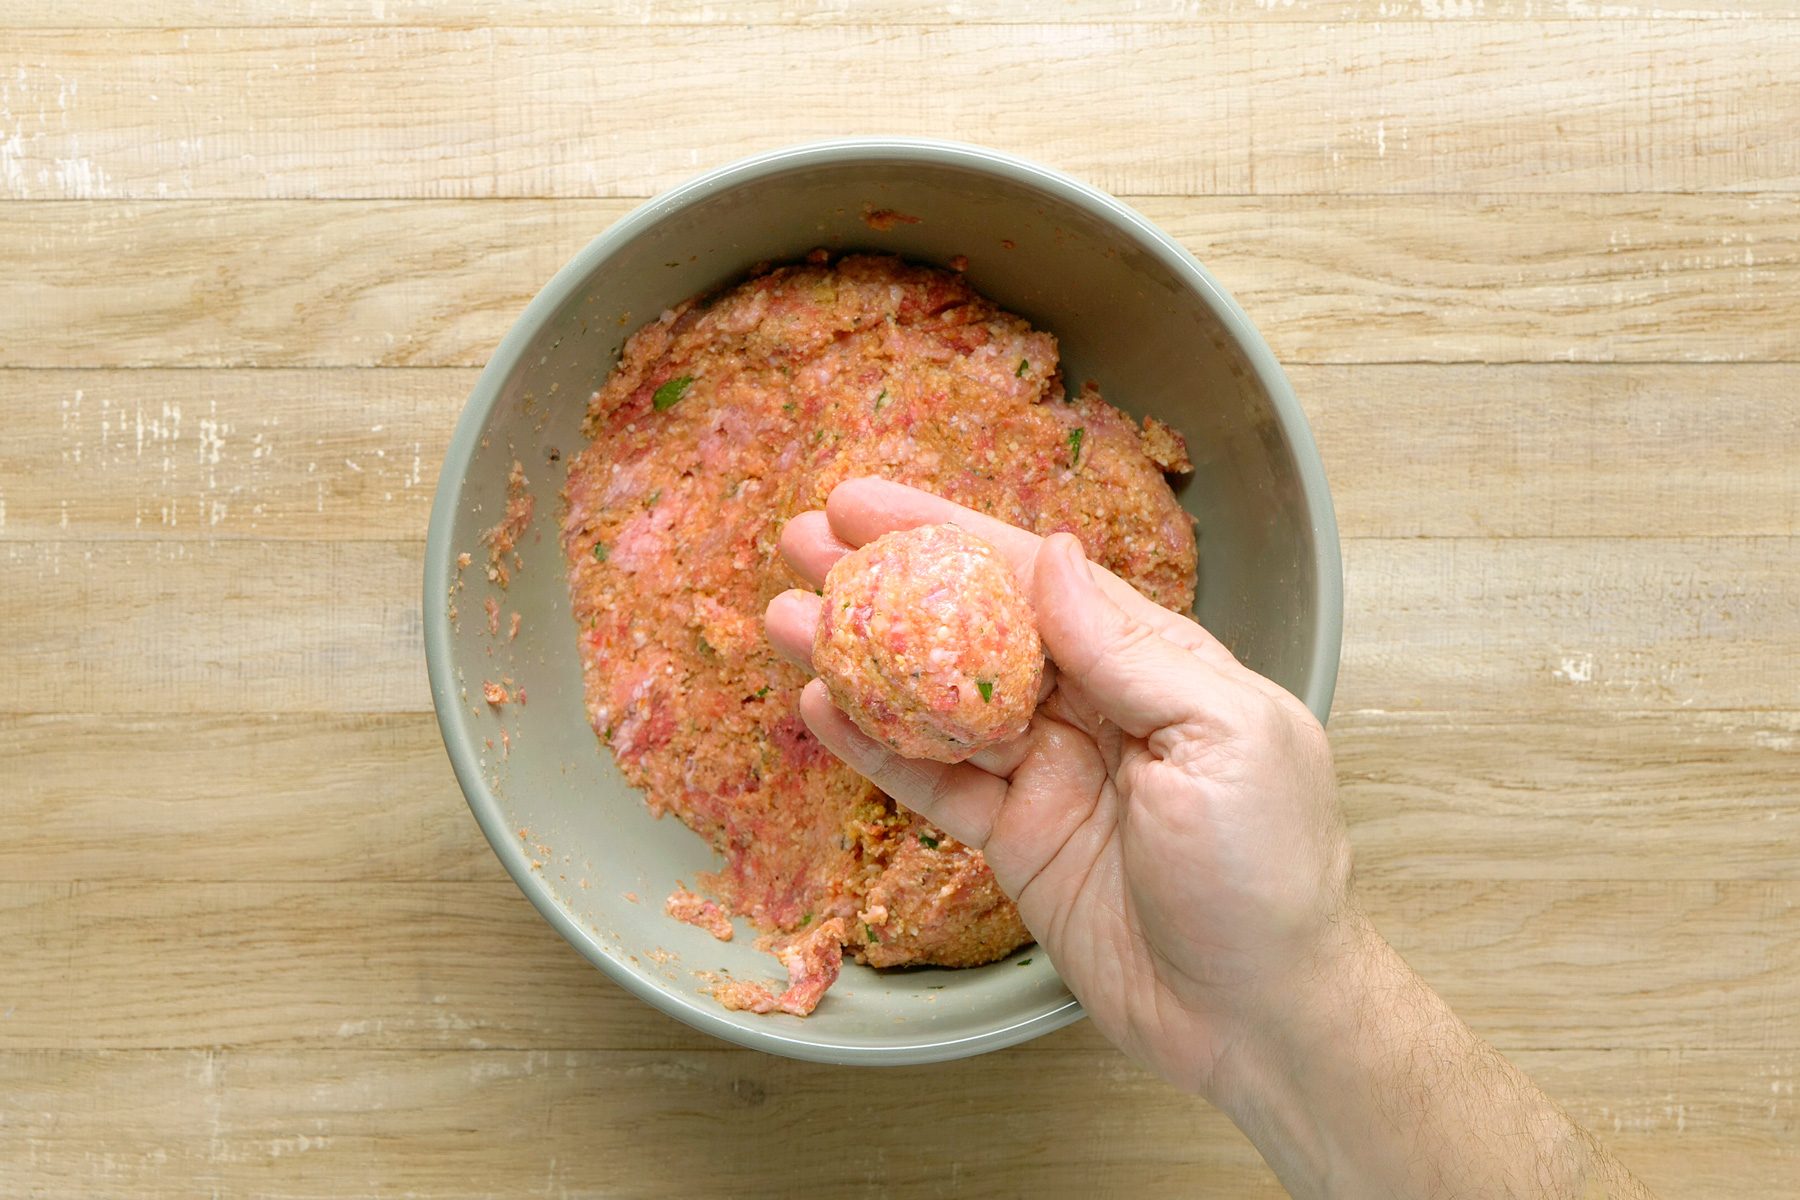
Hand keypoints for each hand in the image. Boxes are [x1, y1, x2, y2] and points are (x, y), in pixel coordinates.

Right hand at [763, 477, 1353, 1097]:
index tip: (869, 502)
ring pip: (937, 700)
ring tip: (784, 616)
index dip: (950, 533)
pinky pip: (933, 782)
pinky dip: (876, 748)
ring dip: (862, 658)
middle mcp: (1095, 707)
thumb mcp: (1222, 736)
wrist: (1255, 1015)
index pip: (1038, 576)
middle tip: (804, 540)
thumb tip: (1054, 556)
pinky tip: (823, 711)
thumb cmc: (1266, 872)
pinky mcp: (1016, 839)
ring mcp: (1048, 773)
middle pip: (973, 626)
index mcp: (1154, 662)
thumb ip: (1128, 650)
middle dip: (889, 580)